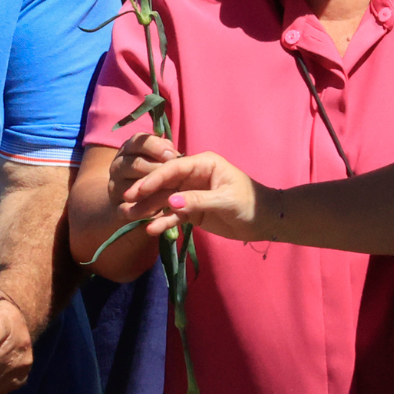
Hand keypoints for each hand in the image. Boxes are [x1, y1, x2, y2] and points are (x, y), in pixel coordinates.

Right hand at [109, 134, 178, 209]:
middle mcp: (119, 164)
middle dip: (157, 170)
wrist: (130, 199)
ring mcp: (115, 186)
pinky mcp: (116, 207)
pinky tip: (159, 212)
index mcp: (129, 148)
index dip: (157, 148)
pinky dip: (144, 211)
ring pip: (133, 187)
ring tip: (172, 195)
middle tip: (175, 178)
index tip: (173, 155)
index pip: (139, 141)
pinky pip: (129, 209)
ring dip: (153, 192)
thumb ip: (166, 153)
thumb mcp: (159, 159)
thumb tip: (175, 155)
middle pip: (136, 164)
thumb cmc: (152, 173)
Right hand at [122, 150, 265, 242]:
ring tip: (131, 217)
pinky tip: (151, 229)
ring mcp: (191, 193)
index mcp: (203, 164)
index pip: (173, 168)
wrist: (266, 221)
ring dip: (150, 208)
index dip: (154, 178)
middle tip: (127, 202)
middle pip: (165, 183)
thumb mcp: (225, 200)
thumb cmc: (250, 204)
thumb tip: (172, 203)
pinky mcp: (192, 210)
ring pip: (165, 200)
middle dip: (146, 192)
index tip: (138, 189)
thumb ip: (198, 200)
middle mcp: (193, 176)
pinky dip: (163, 222)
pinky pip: (173, 215)